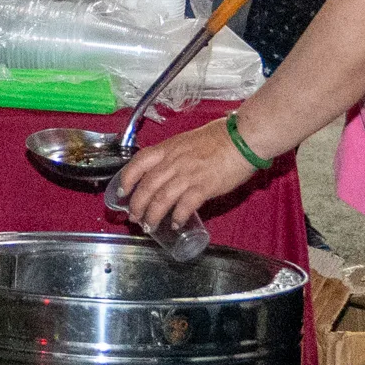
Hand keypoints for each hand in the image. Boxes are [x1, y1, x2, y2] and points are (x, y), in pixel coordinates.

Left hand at [117, 118, 260, 230]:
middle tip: (134, 217)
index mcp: (169, 148)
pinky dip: (177, 217)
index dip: (126, 178)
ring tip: (149, 226)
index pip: (138, 162)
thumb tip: (167, 170)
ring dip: (152, 215)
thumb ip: (175, 155)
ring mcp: (188, 174)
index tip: (121, 191)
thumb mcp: (188, 140)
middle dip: (136, 204)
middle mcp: (174, 161)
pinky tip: (176, 224)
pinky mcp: (204, 186)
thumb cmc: (220, 137)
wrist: (243, 138)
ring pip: (161, 199)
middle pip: (147, 186)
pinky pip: (185, 205)